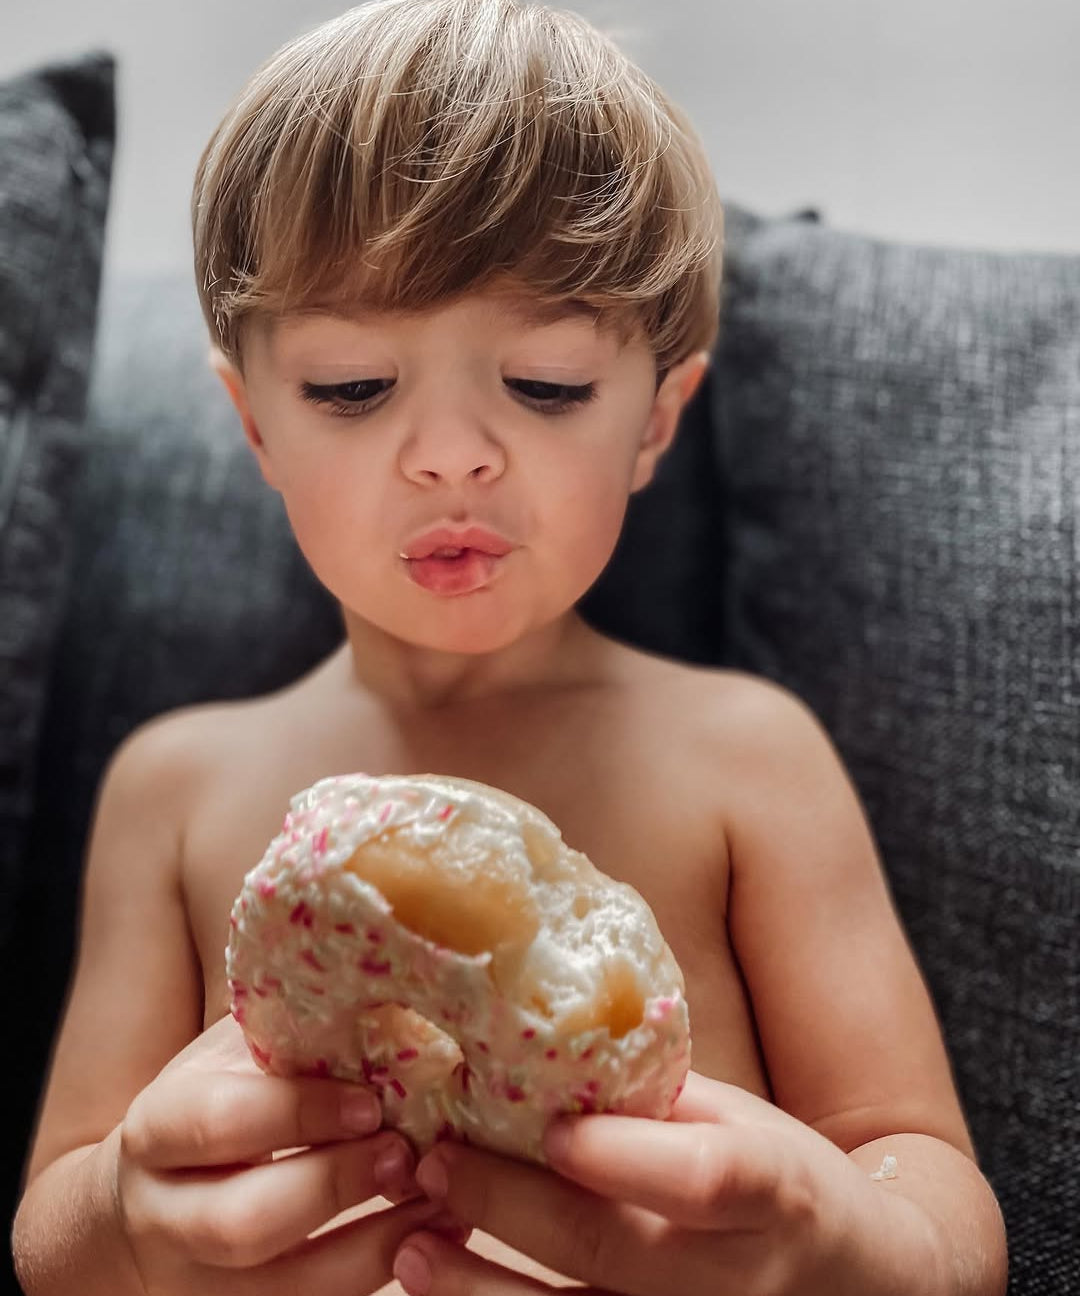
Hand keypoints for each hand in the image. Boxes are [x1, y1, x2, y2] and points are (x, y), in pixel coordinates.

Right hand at [114, 1015, 465, 1294]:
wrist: (145, 1204)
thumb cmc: (215, 1104)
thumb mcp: (230, 1059)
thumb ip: (289, 1035)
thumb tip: (384, 989)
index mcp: (160, 1129)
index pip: (219, 1122)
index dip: (297, 1113)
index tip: (370, 1102)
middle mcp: (167, 1216)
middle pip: (246, 1222)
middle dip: (336, 1187)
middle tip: (406, 1153)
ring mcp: (201, 1283)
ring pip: (288, 1289)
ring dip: (375, 1245)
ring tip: (443, 1198)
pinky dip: (382, 1274)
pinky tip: (438, 1236)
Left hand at [391, 1072, 922, 1295]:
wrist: (864, 1289)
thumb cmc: (788, 1184)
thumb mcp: (744, 1122)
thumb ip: (656, 1100)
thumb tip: (538, 1052)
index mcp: (774, 1190)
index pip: (703, 1177)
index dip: (621, 1154)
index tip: (547, 1125)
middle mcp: (738, 1279)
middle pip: (613, 1251)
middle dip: (512, 1207)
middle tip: (435, 1164)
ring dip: (483, 1291)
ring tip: (412, 1249)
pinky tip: (449, 1290)